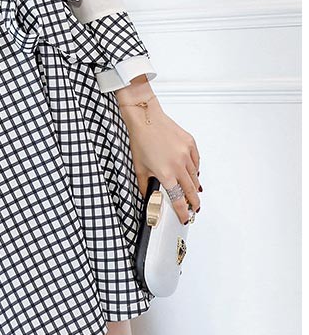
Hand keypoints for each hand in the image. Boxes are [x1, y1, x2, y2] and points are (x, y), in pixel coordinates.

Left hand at [116, 93, 201, 224]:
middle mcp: (178, 165)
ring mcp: (186, 154)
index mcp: (165, 173)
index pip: (178, 199)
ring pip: (195, 176)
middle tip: (194, 209)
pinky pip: (196, 161)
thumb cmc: (140, 139)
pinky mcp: (190, 143)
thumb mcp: (138, 166)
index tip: (185, 217)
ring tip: (194, 193)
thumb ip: (144, 185)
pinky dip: (195, 169)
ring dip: (194, 186)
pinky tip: (192, 172)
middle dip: (193, 202)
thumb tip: (146, 196)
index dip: (183, 211)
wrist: (145, 117)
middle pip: (191, 191)